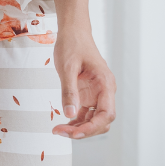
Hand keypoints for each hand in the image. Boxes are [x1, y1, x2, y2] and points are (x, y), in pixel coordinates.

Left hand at [49, 0, 115, 138]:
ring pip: (93, 120)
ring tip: (58, 130)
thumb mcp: (67, 68)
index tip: (74, 133)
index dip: (92, 127)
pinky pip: (85, 114)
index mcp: (105, 83)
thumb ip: (69, 91)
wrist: (72, 32)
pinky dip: (74, 121)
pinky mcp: (88, 95)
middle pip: (101, 121)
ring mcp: (97, 94)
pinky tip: (61, 124)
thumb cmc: (72, 45)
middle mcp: (104, 91)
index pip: (106, 114)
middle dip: (83, 131)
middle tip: (60, 132)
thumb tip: (69, 115)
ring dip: (78, 129)